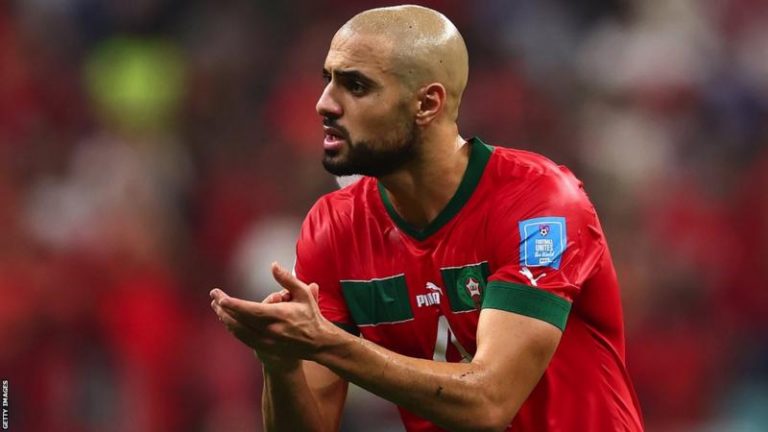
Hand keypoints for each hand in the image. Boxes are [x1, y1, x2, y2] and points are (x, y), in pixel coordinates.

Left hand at [210, 262, 331, 364]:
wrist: (318, 343)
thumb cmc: (311, 316)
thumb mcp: (303, 293)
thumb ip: (287, 279)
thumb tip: (273, 265)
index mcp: (278, 316)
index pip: (248, 310)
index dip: (231, 304)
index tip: (219, 296)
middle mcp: (269, 330)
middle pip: (239, 321)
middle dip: (223, 309)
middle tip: (214, 297)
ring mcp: (266, 341)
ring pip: (239, 331)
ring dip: (226, 319)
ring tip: (217, 309)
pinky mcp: (265, 348)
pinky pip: (244, 338)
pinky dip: (234, 329)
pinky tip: (229, 322)